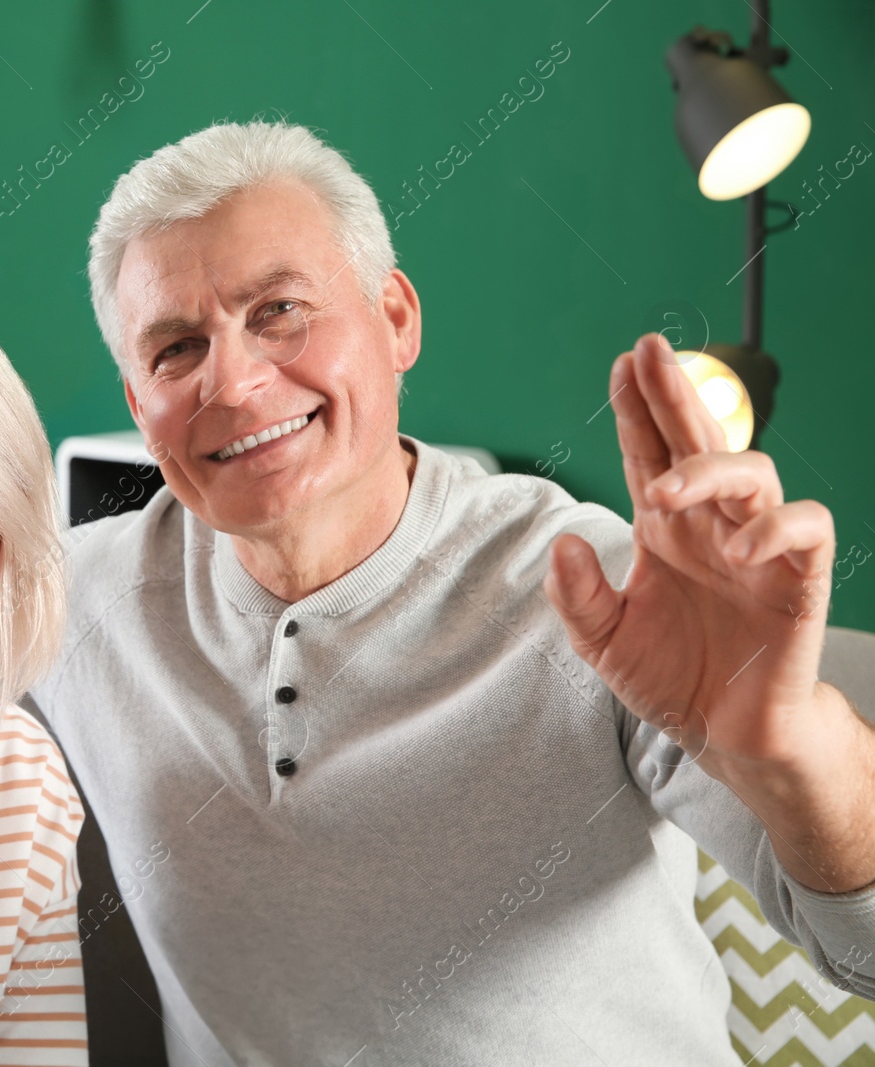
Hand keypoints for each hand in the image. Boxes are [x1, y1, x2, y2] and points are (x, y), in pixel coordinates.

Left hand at [544, 334, 837, 776]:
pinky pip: (803, 529)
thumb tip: (563, 541)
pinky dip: (776, 529)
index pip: (648, 452)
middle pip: (699, 441)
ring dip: (708, 470)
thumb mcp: (603, 640)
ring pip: (752, 473)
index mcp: (664, 528)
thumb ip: (577, 596)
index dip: (636, 409)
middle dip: (674, 394)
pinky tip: (740, 548)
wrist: (724, 734)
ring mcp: (757, 546)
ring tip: (662, 492)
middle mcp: (711, 524)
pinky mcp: (798, 580)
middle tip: (650, 351)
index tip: (620, 364)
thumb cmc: (670, 677)